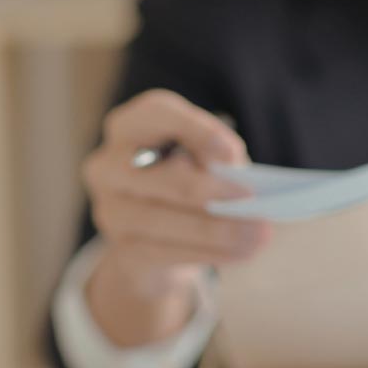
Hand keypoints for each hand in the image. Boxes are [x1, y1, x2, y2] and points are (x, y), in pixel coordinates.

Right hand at [82, 89, 271, 345]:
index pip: (156, 114)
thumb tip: (237, 183)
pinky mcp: (121, 249)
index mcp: (133, 126)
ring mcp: (110, 208)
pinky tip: (241, 252)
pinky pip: (164, 252)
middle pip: (159, 175)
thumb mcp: (208, 159)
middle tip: (250, 200)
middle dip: (208, 190)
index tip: (230, 153)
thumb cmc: (191, 181)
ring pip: (160, 220)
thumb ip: (219, 159)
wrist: (161, 236)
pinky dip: (208, 253)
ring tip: (257, 234)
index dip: (195, 131)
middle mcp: (109, 164)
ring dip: (215, 230)